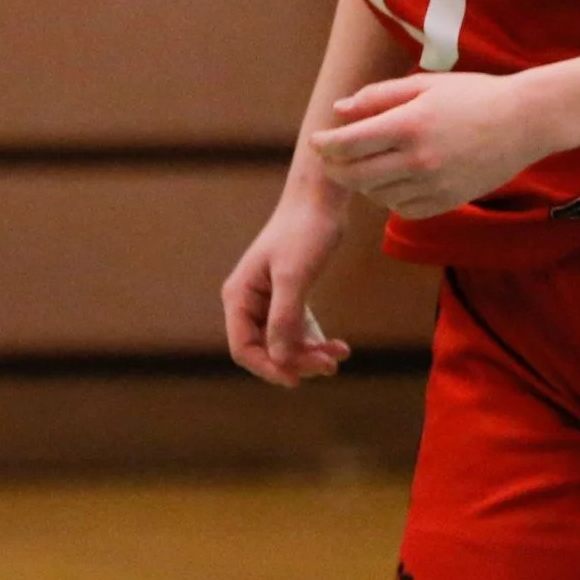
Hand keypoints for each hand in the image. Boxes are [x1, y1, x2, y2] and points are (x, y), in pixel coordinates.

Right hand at [222, 196, 350, 387]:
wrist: (321, 199)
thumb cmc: (305, 232)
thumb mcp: (294, 276)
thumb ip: (285, 317)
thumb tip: (280, 358)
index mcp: (239, 296)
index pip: (243, 348)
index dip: (267, 368)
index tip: (297, 380)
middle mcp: (250, 301)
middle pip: (267, 348)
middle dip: (297, 360)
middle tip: (329, 366)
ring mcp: (269, 299)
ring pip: (286, 341)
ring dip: (310, 353)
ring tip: (338, 356)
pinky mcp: (290, 294)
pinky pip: (299, 328)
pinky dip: (317, 339)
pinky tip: (340, 347)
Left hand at [311, 72, 552, 220]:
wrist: (525, 121)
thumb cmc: (474, 95)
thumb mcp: (425, 84)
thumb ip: (379, 97)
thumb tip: (338, 111)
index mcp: (409, 124)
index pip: (348, 144)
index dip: (325, 145)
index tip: (316, 141)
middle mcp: (418, 159)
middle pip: (355, 175)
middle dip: (335, 168)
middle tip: (331, 159)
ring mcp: (433, 185)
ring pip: (377, 195)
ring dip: (364, 182)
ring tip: (369, 165)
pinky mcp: (447, 202)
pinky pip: (402, 209)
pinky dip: (391, 197)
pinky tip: (396, 180)